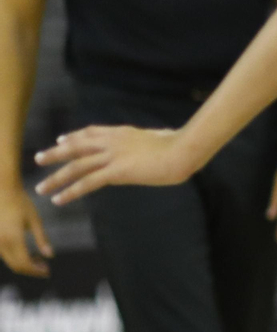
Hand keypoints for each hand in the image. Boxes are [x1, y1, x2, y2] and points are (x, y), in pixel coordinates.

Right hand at [0, 184, 51, 277]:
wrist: (1, 191)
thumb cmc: (20, 202)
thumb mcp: (35, 220)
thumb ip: (42, 239)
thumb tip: (50, 256)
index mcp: (13, 239)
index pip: (24, 263)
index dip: (36, 271)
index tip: (47, 271)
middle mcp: (0, 243)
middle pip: (16, 266)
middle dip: (31, 269)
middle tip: (45, 267)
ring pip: (9, 261)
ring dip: (23, 263)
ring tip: (39, 259)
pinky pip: (3, 254)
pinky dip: (15, 257)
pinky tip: (26, 252)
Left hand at [33, 126, 194, 205]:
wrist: (183, 150)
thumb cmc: (180, 144)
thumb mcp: (161, 138)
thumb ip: (152, 139)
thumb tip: (159, 138)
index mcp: (123, 132)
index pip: (91, 132)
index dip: (74, 136)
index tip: (60, 140)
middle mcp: (113, 141)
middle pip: (77, 146)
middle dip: (55, 153)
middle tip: (39, 159)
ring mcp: (114, 155)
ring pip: (77, 166)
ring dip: (56, 177)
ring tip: (41, 187)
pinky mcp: (117, 171)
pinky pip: (88, 182)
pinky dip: (71, 191)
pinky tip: (60, 199)